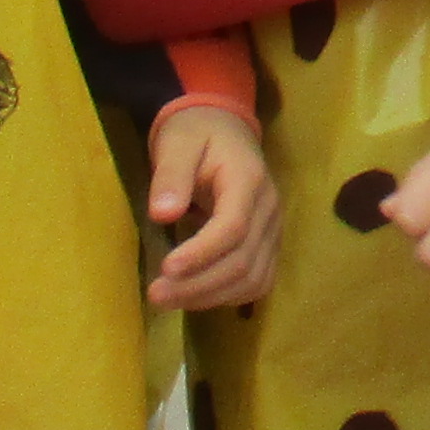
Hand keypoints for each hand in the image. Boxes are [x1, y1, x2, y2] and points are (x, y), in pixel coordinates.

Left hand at [143, 99, 280, 311]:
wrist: (223, 128)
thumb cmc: (196, 134)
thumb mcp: (176, 143)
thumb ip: (171, 176)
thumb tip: (162, 215)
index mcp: (248, 180)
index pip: (233, 227)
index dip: (202, 253)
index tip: (165, 269)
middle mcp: (269, 209)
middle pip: (242, 261)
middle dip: (199, 285)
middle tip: (156, 295)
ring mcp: (273, 230)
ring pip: (252, 279)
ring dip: (210, 297)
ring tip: (169, 301)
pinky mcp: (269, 245)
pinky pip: (257, 282)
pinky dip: (228, 296)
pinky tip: (196, 297)